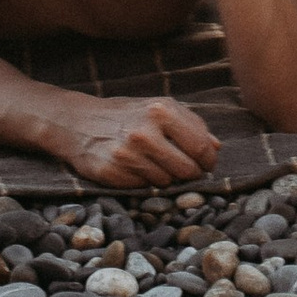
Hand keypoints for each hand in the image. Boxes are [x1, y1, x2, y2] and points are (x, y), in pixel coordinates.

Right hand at [64, 95, 218, 187]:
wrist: (80, 123)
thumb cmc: (127, 114)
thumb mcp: (159, 108)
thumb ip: (191, 124)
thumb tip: (217, 147)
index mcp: (161, 110)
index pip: (201, 146)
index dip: (208, 160)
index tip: (206, 163)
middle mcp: (144, 132)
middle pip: (187, 170)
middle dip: (189, 173)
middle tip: (183, 168)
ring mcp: (127, 154)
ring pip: (167, 182)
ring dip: (166, 177)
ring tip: (153, 162)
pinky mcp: (112, 173)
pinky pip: (144, 188)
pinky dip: (145, 182)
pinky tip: (135, 168)